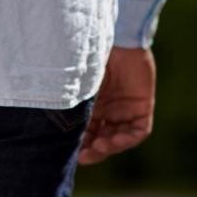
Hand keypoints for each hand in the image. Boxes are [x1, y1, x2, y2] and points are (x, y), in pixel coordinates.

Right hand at [79, 47, 155, 165]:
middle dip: (93, 152)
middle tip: (84, 156)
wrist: (113, 40)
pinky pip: (138, 131)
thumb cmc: (85, 62)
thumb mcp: (73, 91)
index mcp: (88, 107)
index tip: (71, 155)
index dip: (80, 148)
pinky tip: (115, 140)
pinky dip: (127, 139)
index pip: (85, 135)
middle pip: (101, 140)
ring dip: (109, 147)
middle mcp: (106, 111)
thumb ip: (68, 112)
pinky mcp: (142, 106)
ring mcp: (125, 109)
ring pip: (118, 138)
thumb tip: (54, 140)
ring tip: (99, 147)